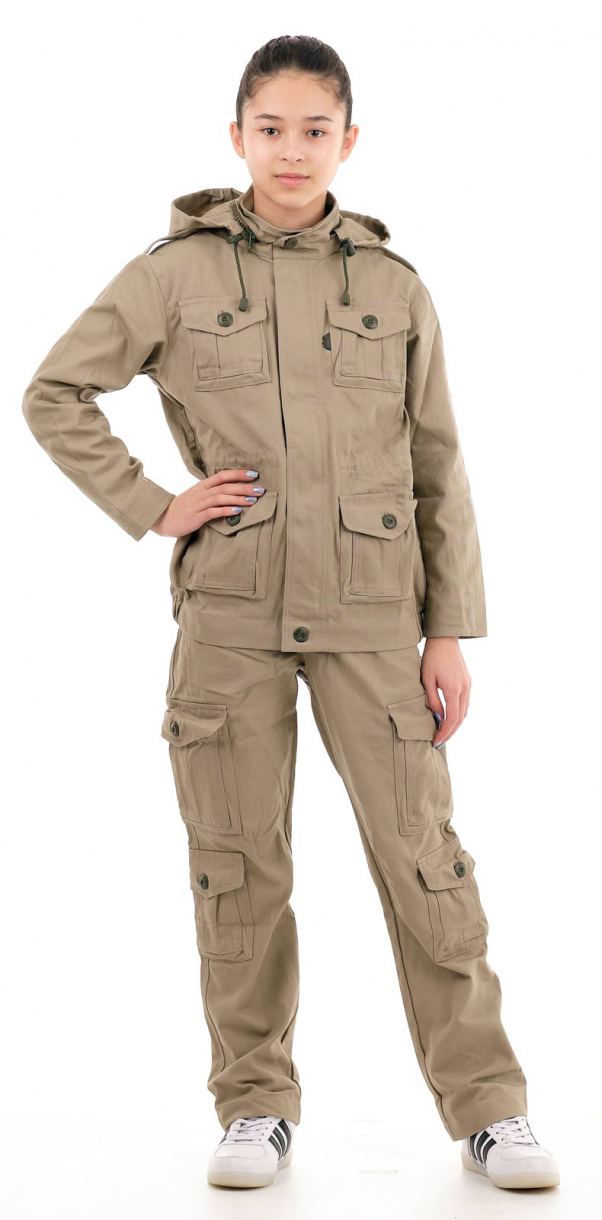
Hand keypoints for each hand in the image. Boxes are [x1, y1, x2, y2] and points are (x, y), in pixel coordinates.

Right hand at [150, 468, 265, 537]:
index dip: (238, 474)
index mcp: (202, 486)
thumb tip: (231, 492)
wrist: (163, 518)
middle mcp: (201, 492)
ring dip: (239, 498)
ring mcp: (198, 504)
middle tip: (261, 489)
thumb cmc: (183, 508)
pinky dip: (226, 510)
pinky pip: (213, 512)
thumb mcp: (197, 496)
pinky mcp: (196, 516)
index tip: (254, 474)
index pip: (222, 475)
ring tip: (253, 500)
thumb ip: (212, 493)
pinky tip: (237, 511)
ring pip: (221, 498)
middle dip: (244, 487)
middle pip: (225, 486)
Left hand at [420, 638, 471, 747]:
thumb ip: (432, 700)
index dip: (444, 733)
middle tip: (439, 742)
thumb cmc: (432, 658)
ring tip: (443, 733)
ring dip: (455, 725)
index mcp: (454, 689)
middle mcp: (464, 689)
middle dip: (450, 732)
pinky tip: (450, 718)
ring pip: (465, 712)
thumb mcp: (427, 680)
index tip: (435, 741)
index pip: (452, 718)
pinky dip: (459, 714)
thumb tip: (437, 718)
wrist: (445, 640)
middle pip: (460, 719)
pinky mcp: (468, 682)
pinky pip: (465, 703)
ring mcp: (468, 685)